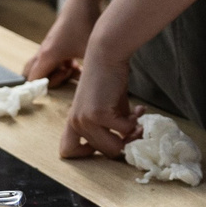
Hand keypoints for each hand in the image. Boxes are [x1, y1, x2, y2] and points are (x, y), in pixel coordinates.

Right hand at [22, 0, 97, 87]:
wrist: (83, 1)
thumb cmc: (85, 25)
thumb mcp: (89, 52)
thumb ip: (87, 72)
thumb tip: (91, 89)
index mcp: (48, 55)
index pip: (34, 80)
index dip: (44, 88)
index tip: (64, 82)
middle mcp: (44, 51)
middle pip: (32, 73)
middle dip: (48, 81)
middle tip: (66, 76)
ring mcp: (48, 46)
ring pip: (42, 66)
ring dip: (55, 72)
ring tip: (73, 70)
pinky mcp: (54, 42)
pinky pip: (50, 60)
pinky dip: (59, 65)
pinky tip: (77, 63)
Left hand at [57, 44, 146, 159]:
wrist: (105, 54)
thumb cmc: (107, 78)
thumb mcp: (103, 105)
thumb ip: (110, 125)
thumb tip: (129, 140)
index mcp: (72, 121)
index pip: (67, 151)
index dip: (88, 152)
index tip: (107, 139)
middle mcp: (76, 123)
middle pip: (103, 152)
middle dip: (123, 142)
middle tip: (135, 128)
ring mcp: (86, 120)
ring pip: (114, 148)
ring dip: (131, 135)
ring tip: (137, 119)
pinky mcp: (99, 115)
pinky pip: (124, 131)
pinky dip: (135, 122)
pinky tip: (138, 109)